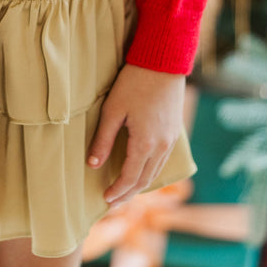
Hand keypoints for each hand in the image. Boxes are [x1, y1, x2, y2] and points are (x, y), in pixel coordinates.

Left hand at [86, 62, 185, 207]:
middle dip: (128, 193)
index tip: (105, 198)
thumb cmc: (135, 83)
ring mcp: (171, 140)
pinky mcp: (174, 132)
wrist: (163, 63)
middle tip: (113, 202)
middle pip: (144, 180)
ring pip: (156, 172)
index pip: (130, 177)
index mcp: (145, 143)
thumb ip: (103, 139)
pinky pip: (162, 161)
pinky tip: (141, 170)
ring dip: (140, 184)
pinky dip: (150, 171)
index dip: (117, 190)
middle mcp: (162, 146)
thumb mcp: (113, 110)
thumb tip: (92, 164)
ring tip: (125, 191)